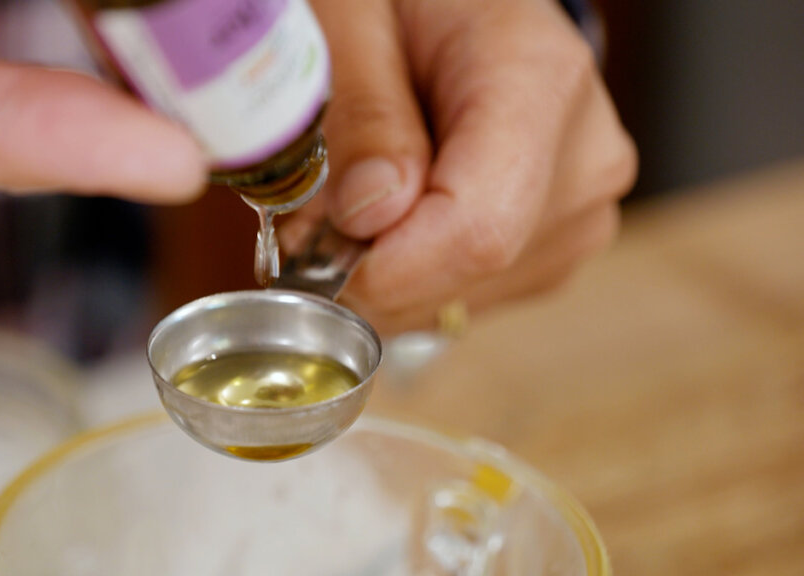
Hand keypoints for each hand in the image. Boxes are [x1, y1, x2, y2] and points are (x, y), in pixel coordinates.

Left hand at [292, 0, 637, 334]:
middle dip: (367, 266)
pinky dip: (408, 278)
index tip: (310, 254)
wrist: (464, 9)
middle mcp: (582, 158)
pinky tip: (390, 221)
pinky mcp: (554, 246)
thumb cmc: (410, 3)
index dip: (385, 267)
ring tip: (353, 201)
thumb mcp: (355, 22)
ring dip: (382, 274)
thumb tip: (370, 216)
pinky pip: (467, 296)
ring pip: (460, 297)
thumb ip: (363, 115)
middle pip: (466, 270)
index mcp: (540, 82)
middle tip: (310, 216)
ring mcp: (577, 211)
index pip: (478, 228)